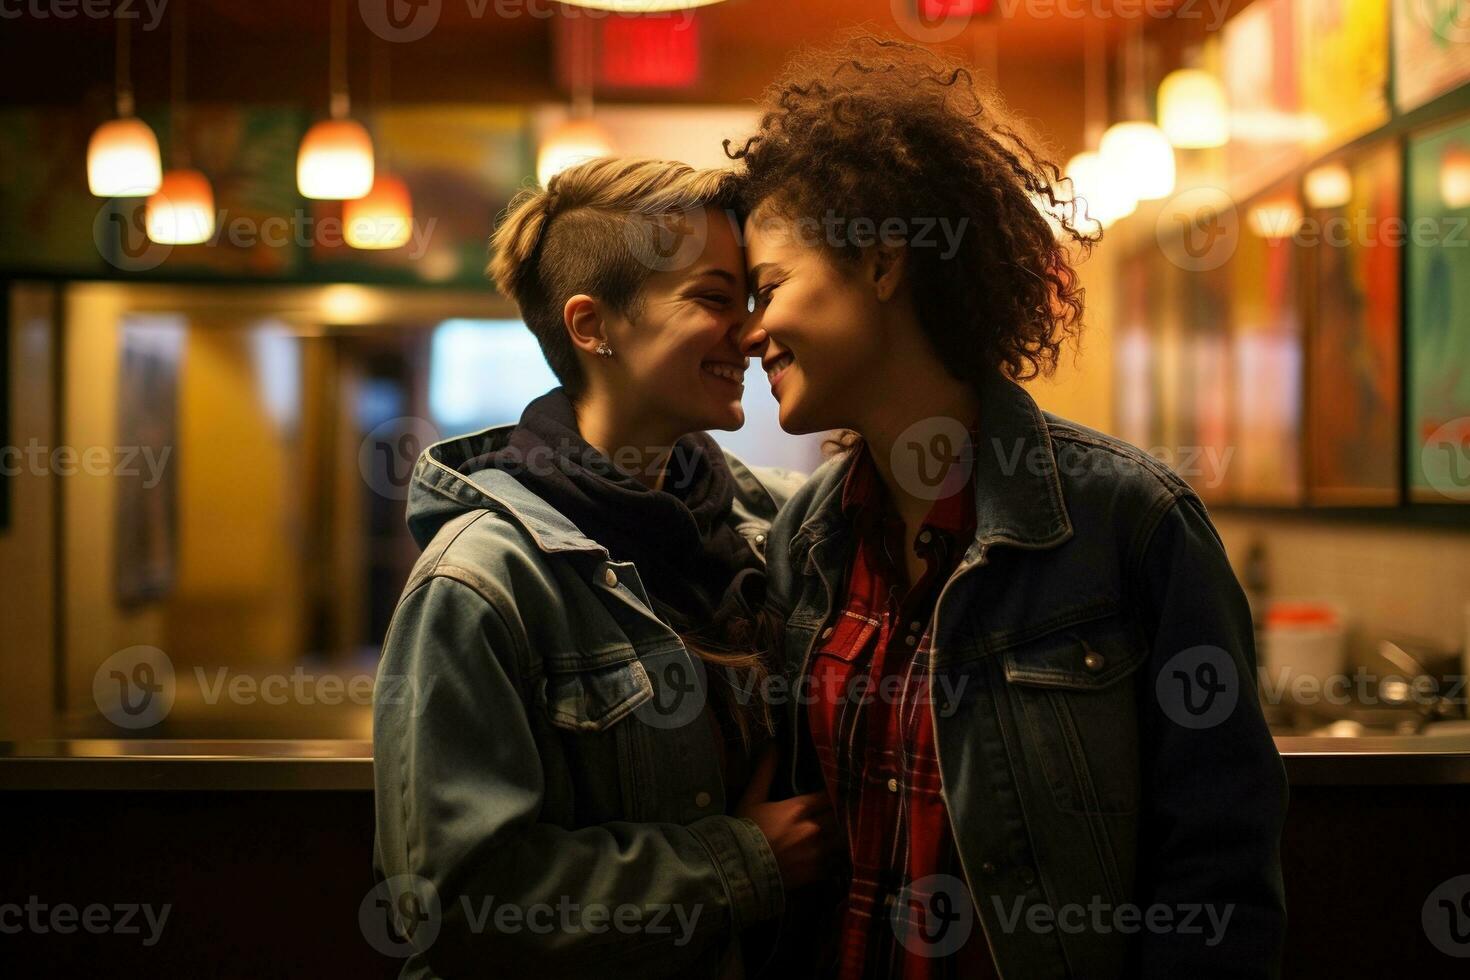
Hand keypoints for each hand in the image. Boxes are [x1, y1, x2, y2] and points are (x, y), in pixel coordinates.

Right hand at [735, 745, 840, 889]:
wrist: (737, 869)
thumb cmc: (742, 831)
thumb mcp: (751, 798)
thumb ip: (765, 771)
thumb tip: (773, 744)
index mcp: (798, 808)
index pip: (827, 796)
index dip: (832, 795)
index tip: (834, 794)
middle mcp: (812, 828)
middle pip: (837, 817)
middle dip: (838, 815)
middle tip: (841, 813)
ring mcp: (816, 852)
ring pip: (840, 839)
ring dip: (839, 835)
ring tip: (839, 834)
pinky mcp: (816, 872)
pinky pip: (835, 862)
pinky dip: (835, 858)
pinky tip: (834, 856)